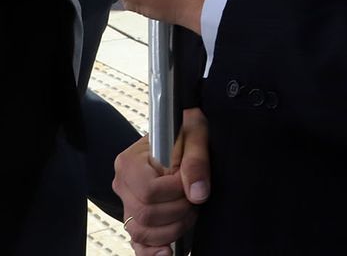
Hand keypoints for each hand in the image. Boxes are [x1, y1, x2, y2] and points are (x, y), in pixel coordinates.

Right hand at [114, 108, 209, 254]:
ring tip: (190, 212)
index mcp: (130, 162)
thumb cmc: (185, 129)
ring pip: (141, 232)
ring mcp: (126, 202)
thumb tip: (198, 194)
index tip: (190, 182)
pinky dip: (151, 251)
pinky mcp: (135, 215)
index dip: (175, 192)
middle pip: (145, 215)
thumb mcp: (195, 133)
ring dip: (172, 229)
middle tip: (195, 198)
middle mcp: (122, 184)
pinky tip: (167, 252)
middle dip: (178, 211)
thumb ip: (196, 161)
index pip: (150, 191)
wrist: (179, 130)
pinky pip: (137, 241)